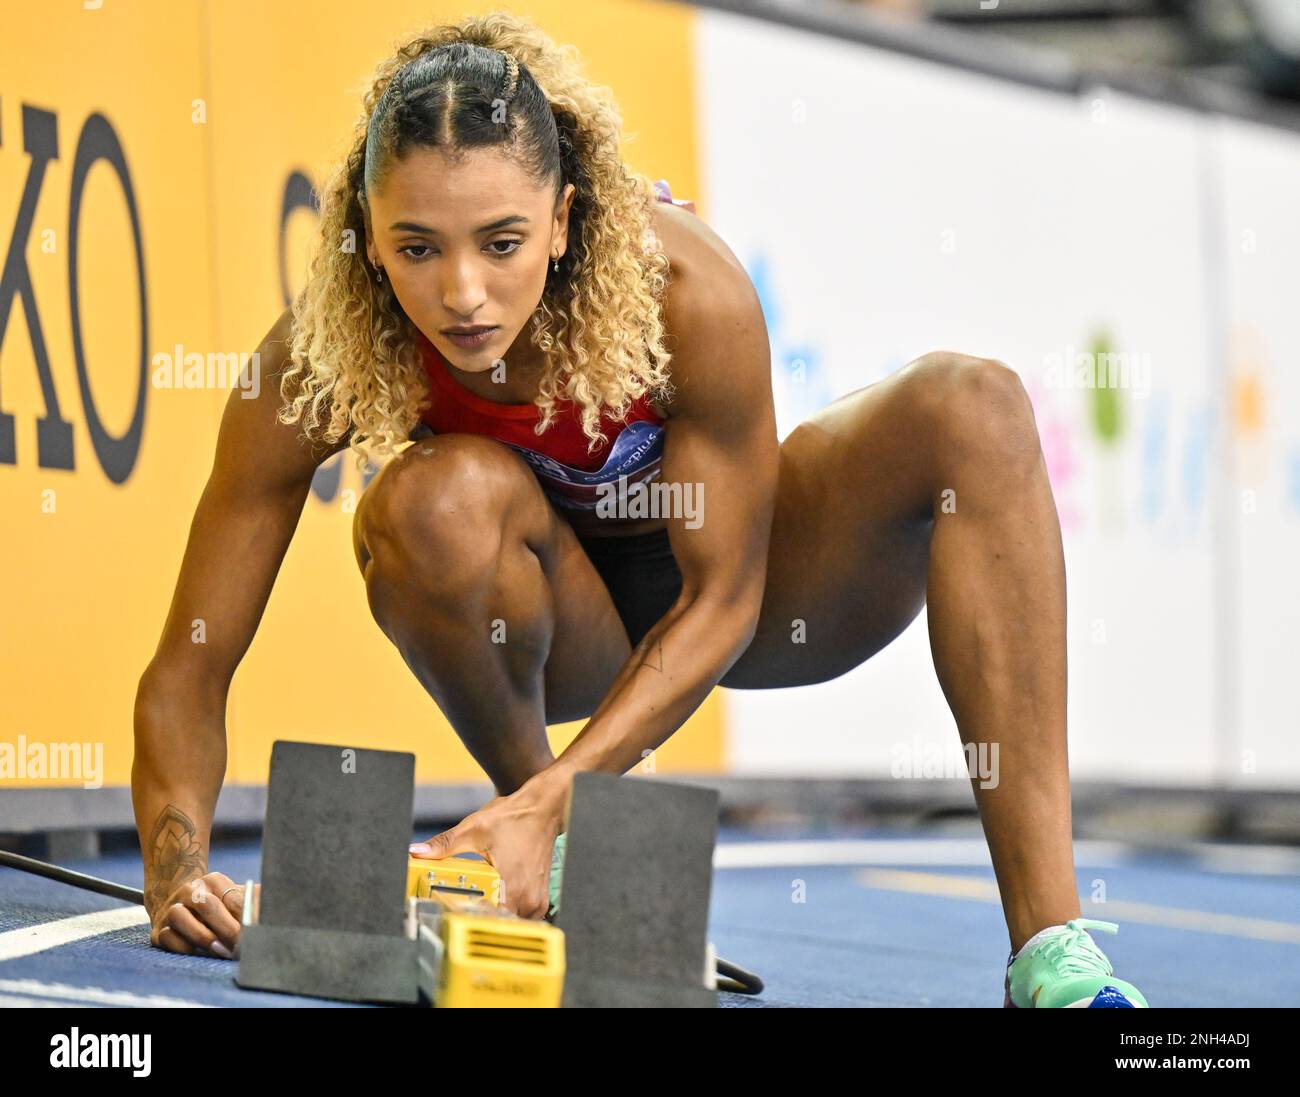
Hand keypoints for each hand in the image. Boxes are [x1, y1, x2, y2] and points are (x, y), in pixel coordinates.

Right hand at [149, 872, 257, 958]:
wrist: (178, 902)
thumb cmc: (219, 905)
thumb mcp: (236, 897)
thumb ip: (254, 901)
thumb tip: (271, 910)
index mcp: (213, 881)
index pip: (232, 898)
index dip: (245, 916)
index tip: (257, 930)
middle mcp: (189, 891)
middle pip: (208, 906)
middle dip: (227, 928)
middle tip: (241, 946)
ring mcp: (171, 909)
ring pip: (181, 918)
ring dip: (203, 936)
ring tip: (220, 950)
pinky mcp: (158, 930)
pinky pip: (168, 938)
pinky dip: (184, 947)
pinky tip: (199, 953)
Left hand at [410, 772, 568, 919]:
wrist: (543, 809)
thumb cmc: (514, 817)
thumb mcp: (475, 829)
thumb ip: (445, 844)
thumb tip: (417, 852)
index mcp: (512, 887)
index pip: (489, 924)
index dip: (468, 923)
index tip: (452, 919)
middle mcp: (528, 899)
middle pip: (498, 926)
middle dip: (479, 920)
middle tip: (460, 910)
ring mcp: (537, 900)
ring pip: (510, 923)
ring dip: (494, 918)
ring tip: (477, 906)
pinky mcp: (541, 898)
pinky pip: (521, 916)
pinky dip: (508, 911)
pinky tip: (496, 899)